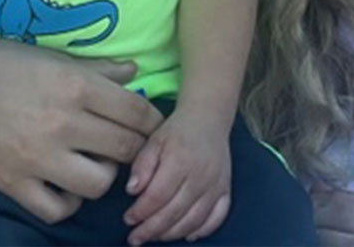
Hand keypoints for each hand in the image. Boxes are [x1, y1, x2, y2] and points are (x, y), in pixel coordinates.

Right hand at [0, 39, 163, 223]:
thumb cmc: (6, 66)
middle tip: (131, 146)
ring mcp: (38, 157)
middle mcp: (63, 123)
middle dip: (137, 149)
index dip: (154, 122)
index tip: (154, 126)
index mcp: (77, 87)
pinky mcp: (13, 183)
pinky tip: (67, 185)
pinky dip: (69, 202)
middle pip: (126, 147)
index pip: (137, 112)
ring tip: (97, 163)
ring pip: (98, 183)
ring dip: (105, 175)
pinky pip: (56, 209)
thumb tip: (134, 71)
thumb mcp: (56, 58)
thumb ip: (99, 69)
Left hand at [124, 108, 230, 244]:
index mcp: (181, 160)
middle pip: (174, 211)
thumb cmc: (178, 131)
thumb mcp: (154, 141)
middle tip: (135, 237)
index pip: (158, 196)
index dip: (140, 212)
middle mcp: (201, 174)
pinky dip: (203, 230)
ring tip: (155, 236)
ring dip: (172, 233)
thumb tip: (132, 190)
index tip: (128, 219)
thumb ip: (142, 165)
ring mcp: (216, 183)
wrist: (209, 118)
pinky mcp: (226, 188)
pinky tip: (187, 234)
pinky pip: (218, 216)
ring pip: (194, 219)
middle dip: (151, 229)